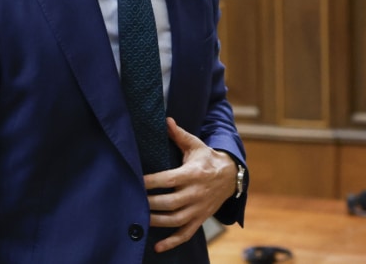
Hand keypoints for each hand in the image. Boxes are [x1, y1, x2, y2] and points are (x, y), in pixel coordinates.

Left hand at [143, 118, 237, 253]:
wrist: (231, 176)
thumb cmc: (207, 159)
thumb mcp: (195, 145)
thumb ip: (178, 134)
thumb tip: (165, 119)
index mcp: (193, 174)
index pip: (168, 179)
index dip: (151, 182)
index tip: (136, 181)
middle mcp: (196, 193)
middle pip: (170, 203)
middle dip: (150, 204)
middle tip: (133, 201)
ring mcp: (198, 209)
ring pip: (176, 220)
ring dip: (157, 222)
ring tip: (140, 218)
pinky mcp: (200, 219)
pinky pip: (186, 234)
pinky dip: (172, 242)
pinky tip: (157, 247)